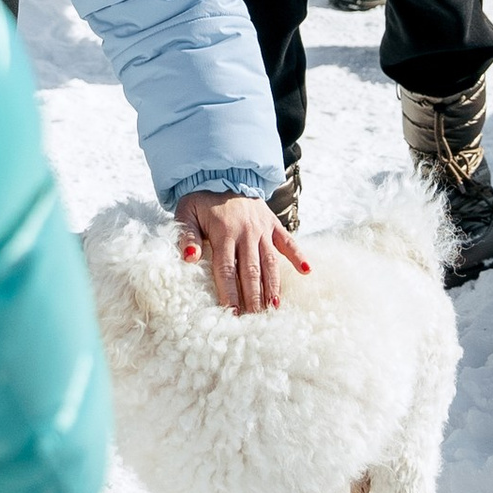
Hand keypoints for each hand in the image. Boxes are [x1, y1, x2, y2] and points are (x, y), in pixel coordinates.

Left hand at [175, 191, 306, 313]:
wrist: (221, 172)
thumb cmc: (200, 199)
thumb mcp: (186, 213)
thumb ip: (186, 236)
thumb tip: (188, 258)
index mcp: (223, 233)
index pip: (227, 269)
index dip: (230, 293)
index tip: (232, 315)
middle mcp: (246, 232)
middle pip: (251, 271)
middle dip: (253, 298)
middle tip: (254, 320)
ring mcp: (262, 228)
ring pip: (270, 262)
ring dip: (273, 286)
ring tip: (274, 308)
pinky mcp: (273, 224)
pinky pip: (288, 241)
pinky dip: (298, 255)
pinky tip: (307, 271)